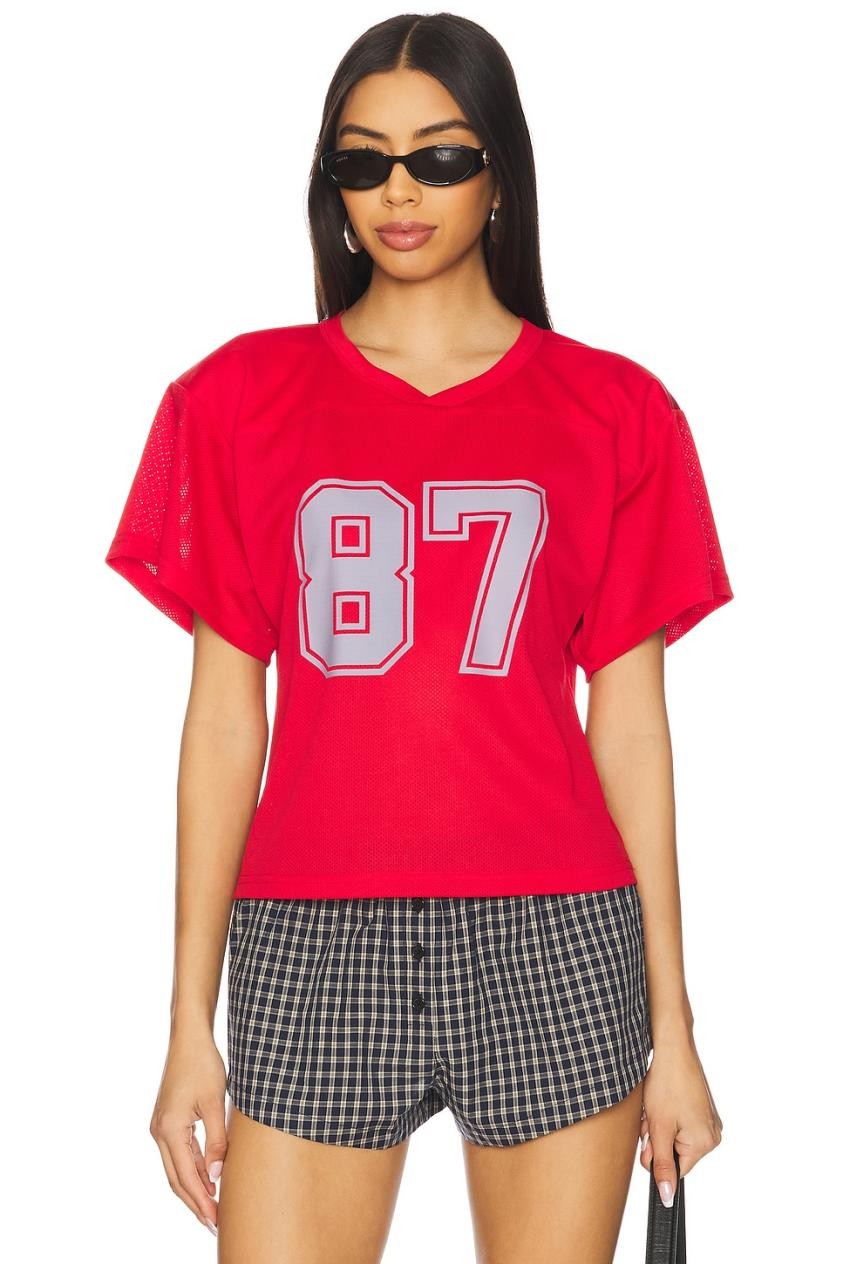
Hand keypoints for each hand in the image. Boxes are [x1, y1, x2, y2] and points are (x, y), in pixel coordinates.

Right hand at [149, 1031, 228, 1234]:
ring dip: (193, 1188)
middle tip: (214, 1224)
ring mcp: (160, 1127)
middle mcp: (159, 1132)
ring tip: (212, 1208)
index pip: (186, 1176)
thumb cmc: (203, 1064)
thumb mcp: (215, 1102)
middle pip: (176, 1179)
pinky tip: (206, 1180)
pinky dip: (191, 1170)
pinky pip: (178, 1154)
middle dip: (195, 1203)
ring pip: (176, 1169)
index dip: (201, 1201)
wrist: (189, 1038)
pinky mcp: (167, 1121)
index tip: (216, 1220)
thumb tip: (216, 1177)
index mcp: (169, 1129)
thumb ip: (216, 1141)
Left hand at [638, 1030, 722, 1205]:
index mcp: (705, 1143)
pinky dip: (666, 1116)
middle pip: (674, 1152)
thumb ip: (661, 1164)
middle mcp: (712, 1134)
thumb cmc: (667, 1083)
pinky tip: (662, 1099)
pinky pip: (680, 1123)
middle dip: (656, 1138)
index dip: (656, 1155)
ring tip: (656, 1105)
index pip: (676, 1169)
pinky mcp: (702, 1108)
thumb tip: (667, 1196)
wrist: (673, 1048)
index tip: (649, 1136)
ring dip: (659, 1126)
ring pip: (674, 1136)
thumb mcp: (659, 1128)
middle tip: (651, 1116)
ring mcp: (709, 1120)